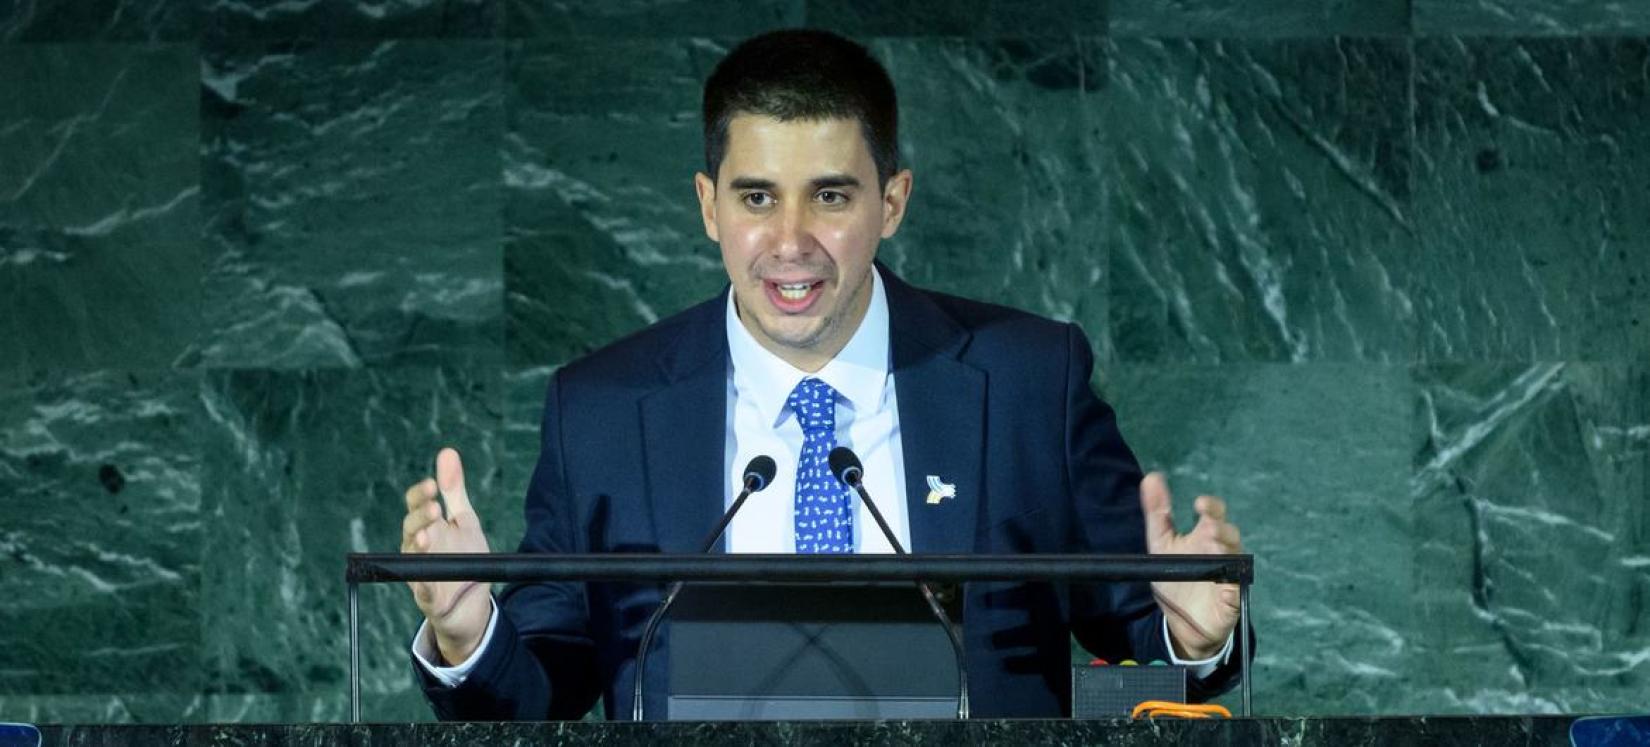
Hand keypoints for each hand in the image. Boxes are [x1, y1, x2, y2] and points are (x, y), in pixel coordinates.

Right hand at [401, 447, 492, 664]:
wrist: (471, 604)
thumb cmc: (464, 558)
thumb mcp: (464, 521)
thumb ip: (454, 490)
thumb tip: (446, 451)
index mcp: (427, 528)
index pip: (416, 506)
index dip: (420, 495)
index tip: (432, 484)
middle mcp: (418, 549)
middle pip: (410, 529)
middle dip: (419, 518)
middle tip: (434, 508)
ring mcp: (420, 574)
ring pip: (412, 558)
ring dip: (418, 546)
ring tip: (427, 536)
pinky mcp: (428, 599)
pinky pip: (423, 592)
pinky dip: (423, 586)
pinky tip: (426, 581)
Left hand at [1139, 471, 1242, 660]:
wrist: (1180, 622)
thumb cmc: (1175, 578)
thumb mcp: (1161, 544)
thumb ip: (1157, 512)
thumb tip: (1151, 477)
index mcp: (1204, 535)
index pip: (1215, 513)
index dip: (1212, 506)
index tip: (1199, 503)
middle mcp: (1220, 550)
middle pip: (1229, 532)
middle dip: (1221, 527)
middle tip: (1209, 525)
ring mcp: (1229, 573)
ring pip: (1235, 555)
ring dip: (1225, 548)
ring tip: (1213, 542)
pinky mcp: (1232, 596)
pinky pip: (1238, 585)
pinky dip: (1233, 580)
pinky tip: (1224, 576)